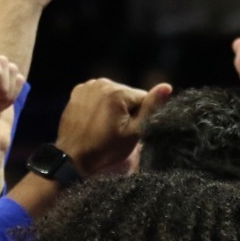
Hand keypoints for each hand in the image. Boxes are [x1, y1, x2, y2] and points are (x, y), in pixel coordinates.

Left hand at [54, 78, 172, 176]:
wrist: (72, 157)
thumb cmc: (105, 149)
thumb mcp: (134, 132)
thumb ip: (151, 108)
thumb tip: (167, 86)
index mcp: (117, 92)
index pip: (143, 98)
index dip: (140, 116)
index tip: (127, 130)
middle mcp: (102, 83)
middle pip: (127, 95)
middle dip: (126, 110)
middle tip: (115, 131)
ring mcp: (88, 86)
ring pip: (113, 95)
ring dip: (113, 107)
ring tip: (103, 127)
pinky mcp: (78, 92)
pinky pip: (98, 95)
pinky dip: (99, 105)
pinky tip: (94, 121)